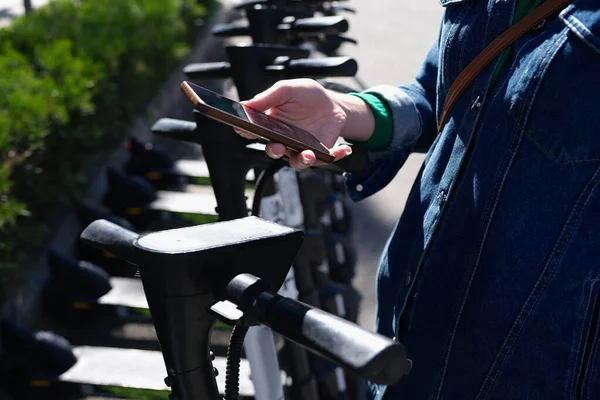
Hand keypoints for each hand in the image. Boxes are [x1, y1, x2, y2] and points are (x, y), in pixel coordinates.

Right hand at [235, 79, 373, 168]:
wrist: (333, 105)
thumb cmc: (308, 96)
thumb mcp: (288, 89)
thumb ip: (268, 97)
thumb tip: (246, 104)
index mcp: (271, 124)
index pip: (254, 131)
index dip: (247, 132)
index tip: (244, 130)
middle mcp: (283, 140)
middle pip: (274, 150)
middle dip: (275, 151)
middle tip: (278, 147)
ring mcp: (300, 148)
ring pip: (296, 160)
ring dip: (302, 160)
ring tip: (309, 154)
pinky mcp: (318, 153)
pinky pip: (324, 159)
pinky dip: (336, 155)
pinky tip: (346, 148)